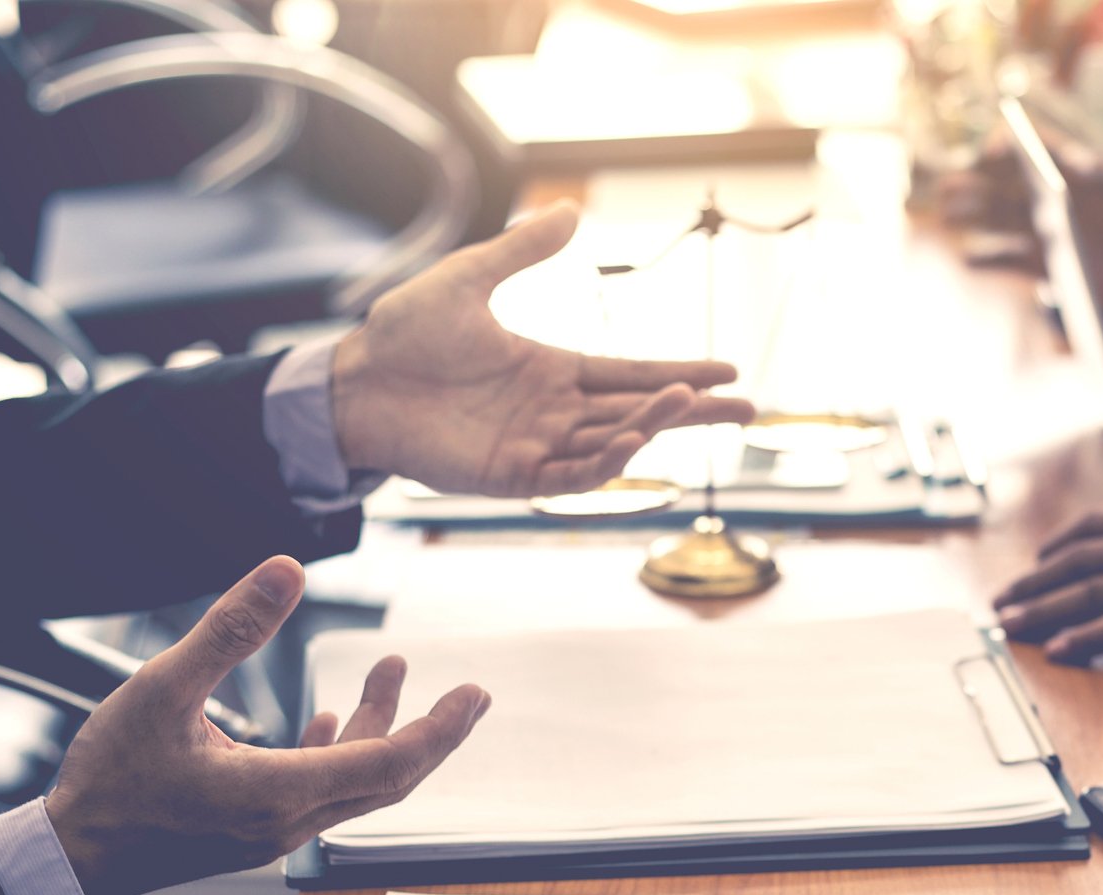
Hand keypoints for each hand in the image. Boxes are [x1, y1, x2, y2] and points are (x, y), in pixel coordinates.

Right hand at [45, 557, 486, 894]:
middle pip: (387, 777)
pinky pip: (319, 792)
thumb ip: (230, 629)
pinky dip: (339, 753)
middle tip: (469, 694)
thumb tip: (285, 572)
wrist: (72, 858)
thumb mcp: (162, 688)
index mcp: (277, 792)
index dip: (440, 727)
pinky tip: (329, 722)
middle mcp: (288, 821)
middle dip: (432, 730)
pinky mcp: (254, 831)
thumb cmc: (110, 784)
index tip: (474, 695)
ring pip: (353, 782)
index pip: (390, 763)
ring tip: (388, 672)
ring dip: (378, 728)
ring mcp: (273, 831)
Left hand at [330, 203, 756, 497]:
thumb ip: (521, 250)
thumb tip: (571, 211)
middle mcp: (552, 412)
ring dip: (653, 425)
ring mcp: (534, 446)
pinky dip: (605, 461)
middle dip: (693, 411)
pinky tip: (634, 438)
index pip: (630, 375)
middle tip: (749, 409)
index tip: (727, 371)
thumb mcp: (468, 278)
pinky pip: (569, 476)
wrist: (353, 383)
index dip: (680, 373)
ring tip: (689, 402)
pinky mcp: (509, 476)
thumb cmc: (403, 335)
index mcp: (551, 369)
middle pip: (638, 412)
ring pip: (611, 442)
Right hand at [938, 130, 1102, 310]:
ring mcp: (1038, 230)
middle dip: (972, 185)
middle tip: (947, 187)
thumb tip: (1081, 163)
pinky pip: (1006, 261)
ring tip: (946, 216)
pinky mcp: (1040, 264)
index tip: (990, 153)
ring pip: (996, 220)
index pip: (1028, 149)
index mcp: (1065, 168)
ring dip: (970, 217)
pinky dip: (986, 260)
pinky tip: (968, 258)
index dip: (1006, 148)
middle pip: (1001, 186)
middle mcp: (1043, 196)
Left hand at [993, 496, 1102, 661]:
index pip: (1096, 525)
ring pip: (1089, 592)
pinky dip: (1085, 638)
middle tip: (1002, 603)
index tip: (1034, 564)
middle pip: (1079, 562)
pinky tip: (1059, 649)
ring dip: (1042, 611)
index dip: (1057, 547)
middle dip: (1033, 584)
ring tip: (1011, 627)